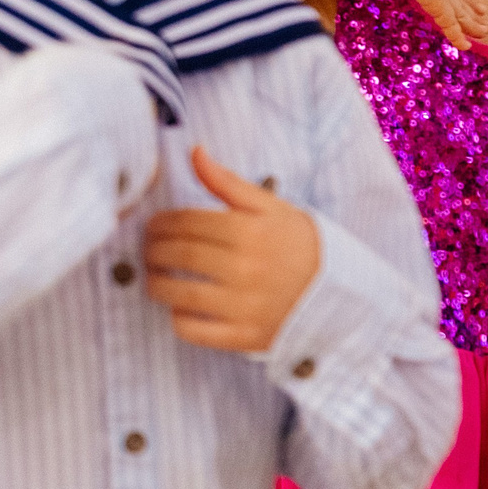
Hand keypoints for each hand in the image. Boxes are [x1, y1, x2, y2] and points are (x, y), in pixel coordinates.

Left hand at [140, 146, 321, 353]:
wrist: (340, 291)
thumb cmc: (296, 243)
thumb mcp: (268, 206)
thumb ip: (226, 181)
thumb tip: (195, 152)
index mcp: (249, 232)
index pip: (186, 223)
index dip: (160, 223)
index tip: (153, 226)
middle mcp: (246, 268)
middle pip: (179, 256)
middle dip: (153, 250)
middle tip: (148, 250)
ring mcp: (246, 305)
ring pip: (179, 294)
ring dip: (156, 284)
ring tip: (155, 277)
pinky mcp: (245, 336)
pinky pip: (196, 331)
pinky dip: (178, 320)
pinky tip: (179, 307)